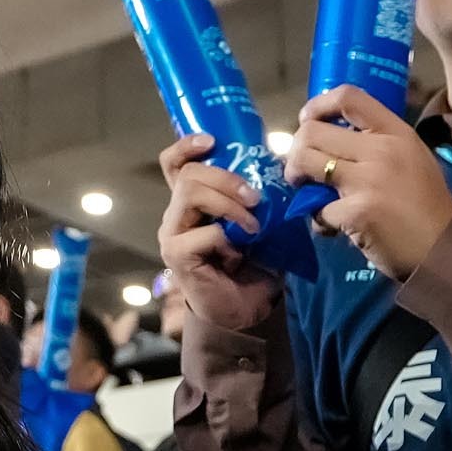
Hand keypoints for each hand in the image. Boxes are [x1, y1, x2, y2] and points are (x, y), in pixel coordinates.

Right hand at [155, 134, 281, 333]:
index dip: (187, 146)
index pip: (174, 163)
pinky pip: (203, 233)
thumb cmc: (252, 265)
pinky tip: (239, 254)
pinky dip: (227, 239)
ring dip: (228, 204)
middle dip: (225, 179)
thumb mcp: (257, 222)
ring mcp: (173, 234)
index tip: (212, 140)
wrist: (246, 310)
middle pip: (187, 174)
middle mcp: (176, 214)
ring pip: (191, 194)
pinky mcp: (177, 255)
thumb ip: (255, 198)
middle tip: (256, 198)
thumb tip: (278, 169)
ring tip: (253, 225)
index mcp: (191, 202)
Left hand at [289, 86, 451, 280]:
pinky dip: (319, 220)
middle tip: (300, 168)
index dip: (318, 104)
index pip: (348, 97)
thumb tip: (329, 137)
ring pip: (305, 164)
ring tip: (306, 191)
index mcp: (396, 132)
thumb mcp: (411, 156)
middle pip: (312, 132)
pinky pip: (317, 209)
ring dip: (297, 178)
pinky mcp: (356, 212)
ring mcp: (367, 181)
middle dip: (296, 150)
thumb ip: (377, 141)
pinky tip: (333, 228)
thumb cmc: (426, 204)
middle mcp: (381, 150)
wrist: (444, 250)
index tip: (307, 119)